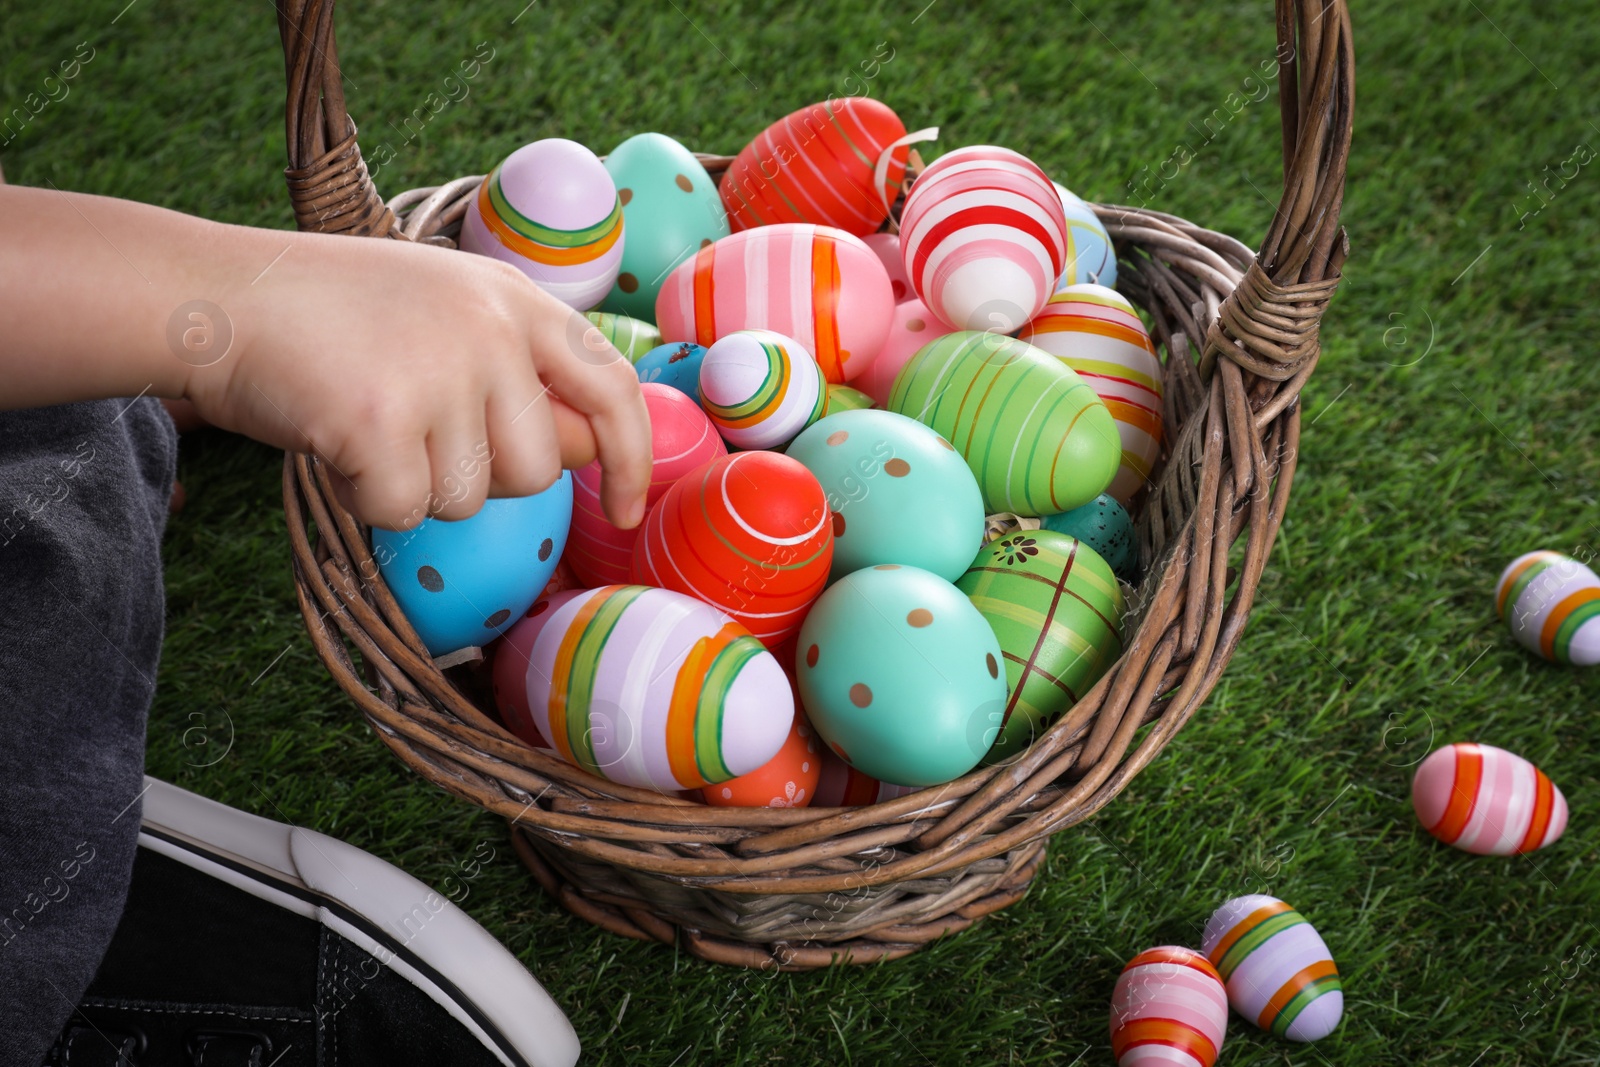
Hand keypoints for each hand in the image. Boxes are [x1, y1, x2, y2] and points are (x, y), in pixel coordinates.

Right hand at [188, 228, 650, 530]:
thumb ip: (519, 374)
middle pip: (536, 471)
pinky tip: (334, 442)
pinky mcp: (382, 420)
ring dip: (415, 484)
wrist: (217, 294)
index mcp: (514, 299)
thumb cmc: (333, 316)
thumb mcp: (447, 313)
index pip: (612, 388)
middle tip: (411, 422)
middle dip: (478, 475)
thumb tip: (588, 453)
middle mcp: (490, 330)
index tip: (627, 511)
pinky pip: (405, 512)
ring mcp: (439, 372)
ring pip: (468, 499)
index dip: (631, 457)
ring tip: (364, 417)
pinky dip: (365, 498)